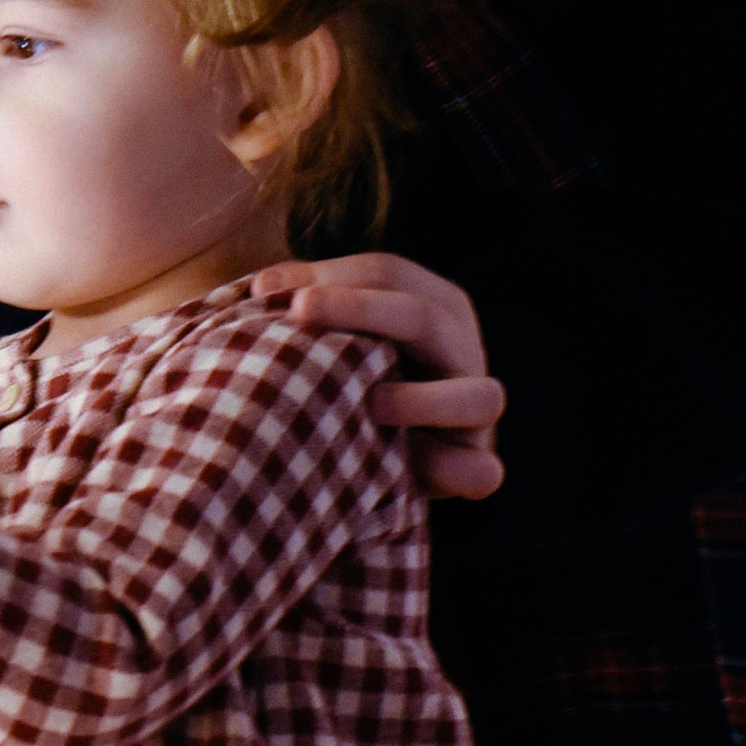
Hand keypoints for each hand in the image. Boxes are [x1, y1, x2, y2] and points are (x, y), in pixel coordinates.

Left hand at [251, 254, 506, 499]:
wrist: (378, 456)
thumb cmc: (345, 376)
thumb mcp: (332, 335)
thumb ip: (303, 303)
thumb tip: (263, 288)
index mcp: (434, 303)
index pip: (389, 274)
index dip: (330, 277)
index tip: (263, 290)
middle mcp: (463, 348)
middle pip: (424, 316)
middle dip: (359, 308)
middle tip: (298, 312)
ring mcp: (478, 408)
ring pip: (482, 396)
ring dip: (422, 400)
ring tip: (368, 403)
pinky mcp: (477, 464)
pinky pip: (481, 471)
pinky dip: (445, 468)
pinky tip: (400, 466)